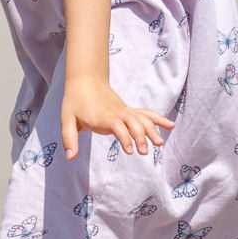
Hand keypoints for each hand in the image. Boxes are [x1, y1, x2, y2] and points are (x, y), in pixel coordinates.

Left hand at [59, 78, 174, 161]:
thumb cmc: (74, 101)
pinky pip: (146, 114)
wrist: (85, 80)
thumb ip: (69, 138)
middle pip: (133, 122)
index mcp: (102, 116)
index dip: (124, 137)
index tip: (129, 151)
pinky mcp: (128, 110)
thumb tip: (69, 158)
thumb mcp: (66, 119)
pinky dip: (158, 119)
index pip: (117, 126)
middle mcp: (116, 112)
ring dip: (152, 130)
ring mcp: (124, 111)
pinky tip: (171, 126)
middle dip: (140, 136)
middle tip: (145, 152)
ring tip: (160, 143)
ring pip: (142, 118)